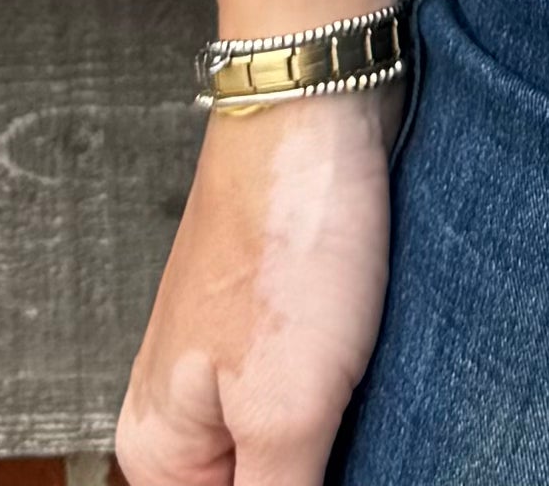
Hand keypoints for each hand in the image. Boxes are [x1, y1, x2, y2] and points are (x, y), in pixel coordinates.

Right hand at [114, 84, 395, 485]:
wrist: (318, 101)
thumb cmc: (286, 241)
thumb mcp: (283, 412)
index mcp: (159, 452)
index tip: (330, 458)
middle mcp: (186, 414)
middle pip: (265, 484)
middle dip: (320, 470)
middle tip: (357, 418)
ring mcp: (236, 363)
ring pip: (297, 448)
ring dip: (345, 439)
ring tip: (374, 398)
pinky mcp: (286, 321)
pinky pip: (321, 393)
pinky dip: (356, 396)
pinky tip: (389, 377)